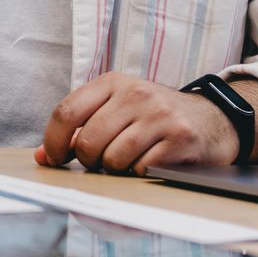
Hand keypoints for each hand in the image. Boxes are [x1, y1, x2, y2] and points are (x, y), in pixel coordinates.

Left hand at [35, 72, 239, 174]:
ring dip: (116, 169)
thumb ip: (79, 129)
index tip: (55, 159)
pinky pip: (141, 169)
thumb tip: (43, 156)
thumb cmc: (155, 118)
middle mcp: (135, 94)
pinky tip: (151, 163)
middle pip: (88, 141)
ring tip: (130, 160)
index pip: (66, 111)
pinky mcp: (179, 138)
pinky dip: (140, 174)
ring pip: (113, 159)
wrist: (214, 120)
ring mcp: (159, 115)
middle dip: (89, 161)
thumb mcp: (117, 110)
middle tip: (102, 162)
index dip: (54, 141)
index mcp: (113, 82)